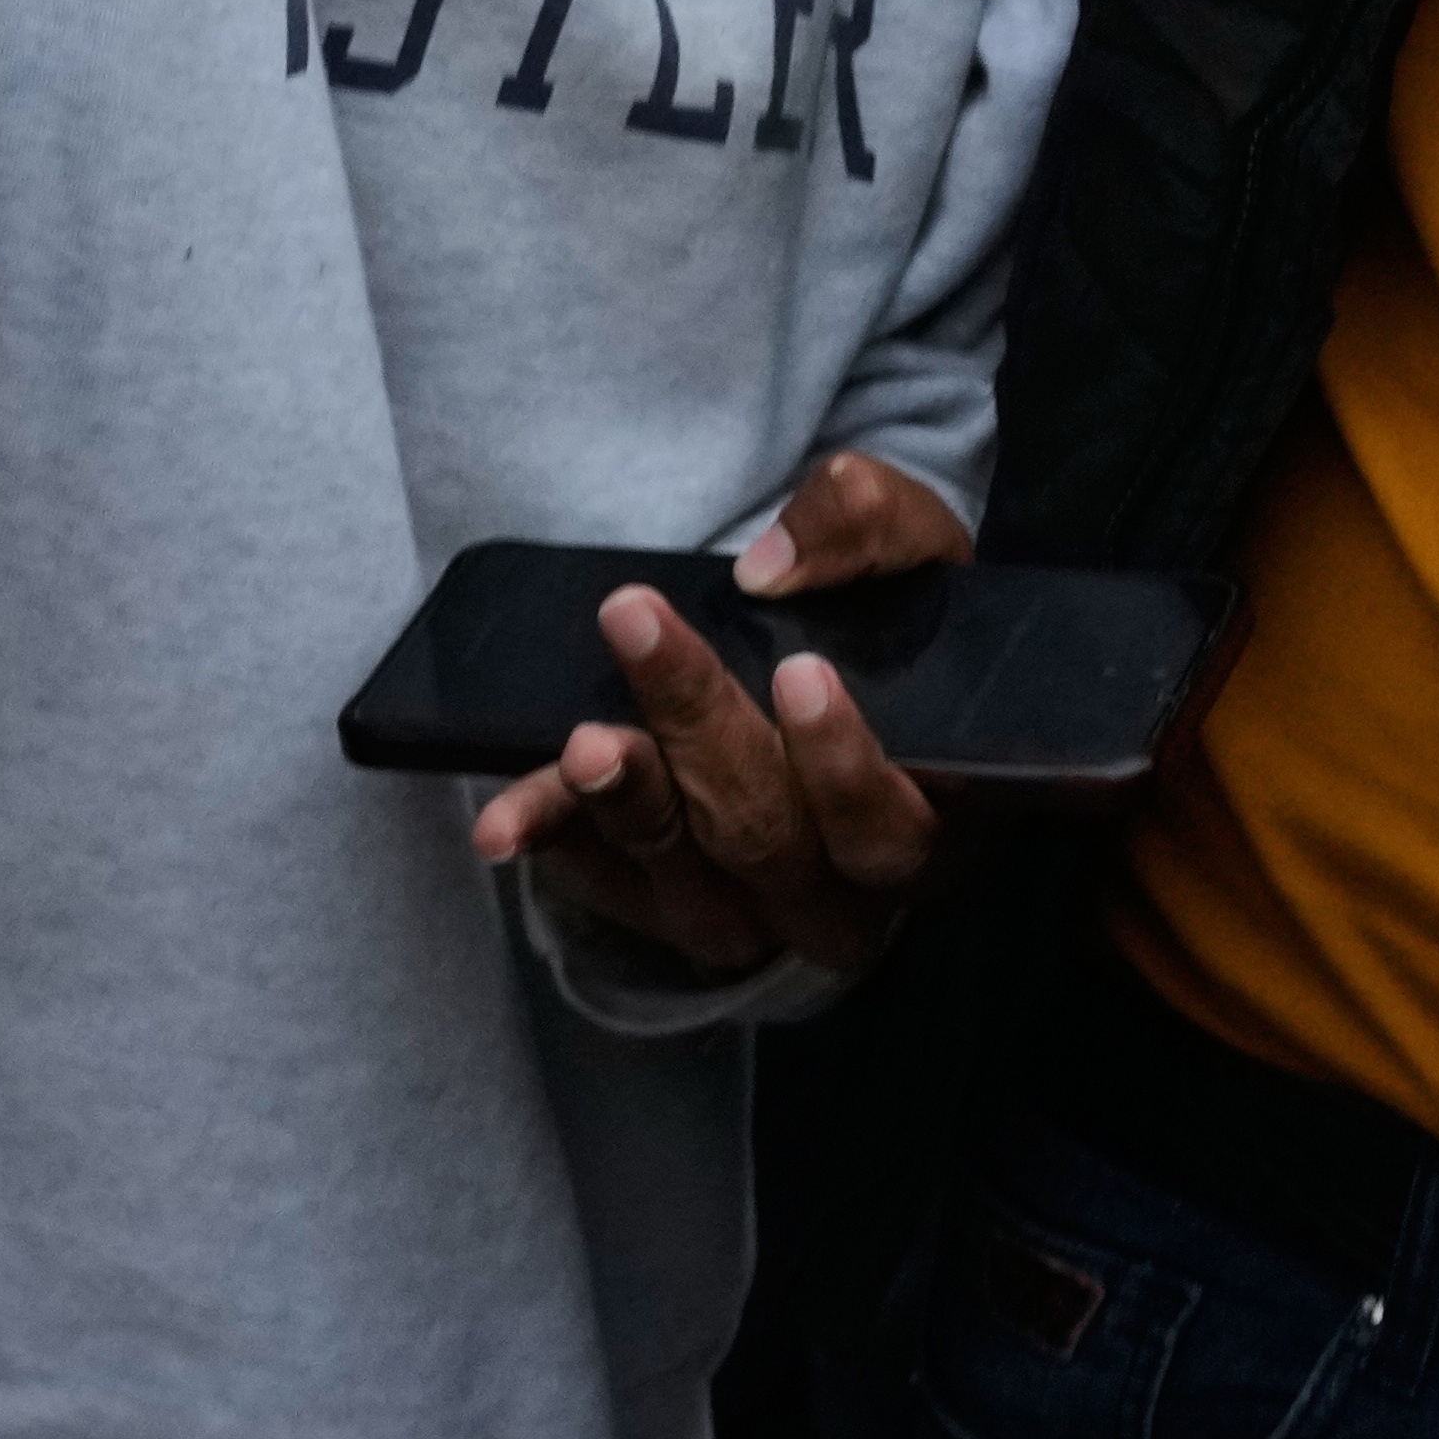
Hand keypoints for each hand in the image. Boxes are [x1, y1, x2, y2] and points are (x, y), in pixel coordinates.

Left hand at [468, 451, 961, 981]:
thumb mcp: (914, 547)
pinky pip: (604, 887)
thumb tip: (770, 566)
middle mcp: (839, 892)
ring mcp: (749, 910)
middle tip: (639, 624)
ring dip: (629, 804)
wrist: (820, 654)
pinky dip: (558, 844)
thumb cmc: (885, 610)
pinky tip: (509, 821)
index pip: (891, 828)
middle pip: (768, 840)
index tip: (798, 671)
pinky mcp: (662, 900)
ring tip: (584, 741)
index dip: (845, 765)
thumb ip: (866, 528)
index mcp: (929, 820)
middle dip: (702, 732)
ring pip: (689, 882)